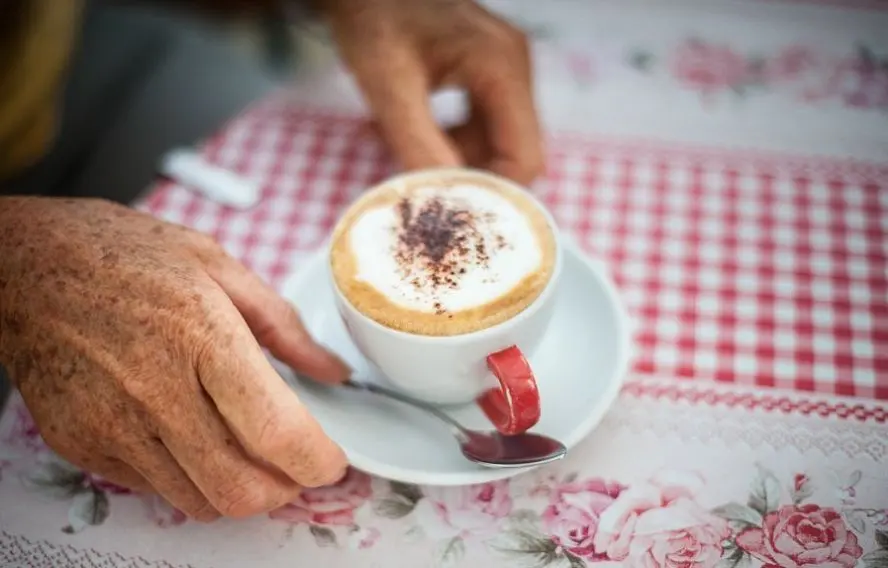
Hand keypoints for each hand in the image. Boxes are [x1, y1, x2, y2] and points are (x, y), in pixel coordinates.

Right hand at [0, 197, 349, 519]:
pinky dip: (191, 479)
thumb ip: (283, 325)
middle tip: (298, 468)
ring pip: (200, 502)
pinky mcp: (83, 445)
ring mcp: (113, 426)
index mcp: (201, 337)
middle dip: (286, 490)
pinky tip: (196, 440)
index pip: (275, 431)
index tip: (332, 460)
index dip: (318, 460)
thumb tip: (330, 370)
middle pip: (241, 488)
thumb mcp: (217, 265)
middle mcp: (156, 391)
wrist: (23, 265)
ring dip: (241, 491)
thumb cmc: (120, 254)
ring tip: (251, 456)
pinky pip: (154, 489)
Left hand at [323, 0, 543, 183]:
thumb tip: (442, 199)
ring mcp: (503, 68)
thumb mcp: (388, 85)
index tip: (452, 214)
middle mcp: (513, 67)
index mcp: (501, 67)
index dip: (494, 194)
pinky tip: (407, 132)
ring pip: (495, 142)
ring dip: (453, 159)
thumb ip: (417, 143)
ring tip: (401, 151)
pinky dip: (447, 139)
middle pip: (515, 152)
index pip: (525, 156)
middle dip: (470, 177)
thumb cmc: (372, 15)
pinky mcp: (485, 71)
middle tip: (424, 188)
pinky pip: (479, 123)